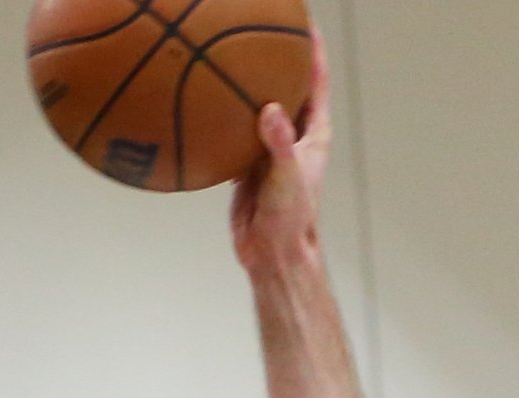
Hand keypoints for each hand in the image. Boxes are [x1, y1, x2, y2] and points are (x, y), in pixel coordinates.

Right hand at [231, 28, 332, 272]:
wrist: (272, 253)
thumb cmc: (292, 219)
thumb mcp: (286, 177)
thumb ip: (278, 143)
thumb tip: (270, 109)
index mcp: (312, 134)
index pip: (316, 81)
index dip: (312, 50)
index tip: (303, 23)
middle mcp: (292, 135)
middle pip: (286, 86)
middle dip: (275, 59)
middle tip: (258, 31)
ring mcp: (269, 147)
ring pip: (257, 106)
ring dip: (245, 86)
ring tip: (226, 56)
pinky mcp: (247, 161)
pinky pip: (233, 130)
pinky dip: (222, 116)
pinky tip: (203, 100)